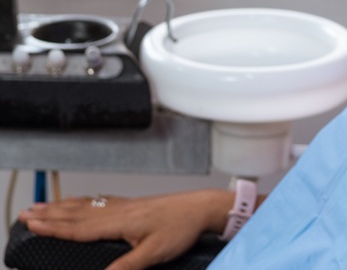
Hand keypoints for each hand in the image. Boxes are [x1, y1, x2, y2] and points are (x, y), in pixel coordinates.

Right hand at [18, 189, 231, 269]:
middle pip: (76, 213)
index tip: (31, 224)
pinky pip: (99, 202)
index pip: (78, 227)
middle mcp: (119, 210)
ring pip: (86, 206)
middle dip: (49, 214)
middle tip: (25, 213)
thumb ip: (127, 267)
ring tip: (42, 207)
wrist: (202, 207)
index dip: (53, 227)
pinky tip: (79, 202)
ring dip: (62, 207)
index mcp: (119, 221)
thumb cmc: (182, 228)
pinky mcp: (133, 204)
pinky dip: (82, 202)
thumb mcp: (154, 253)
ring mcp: (125, 205)